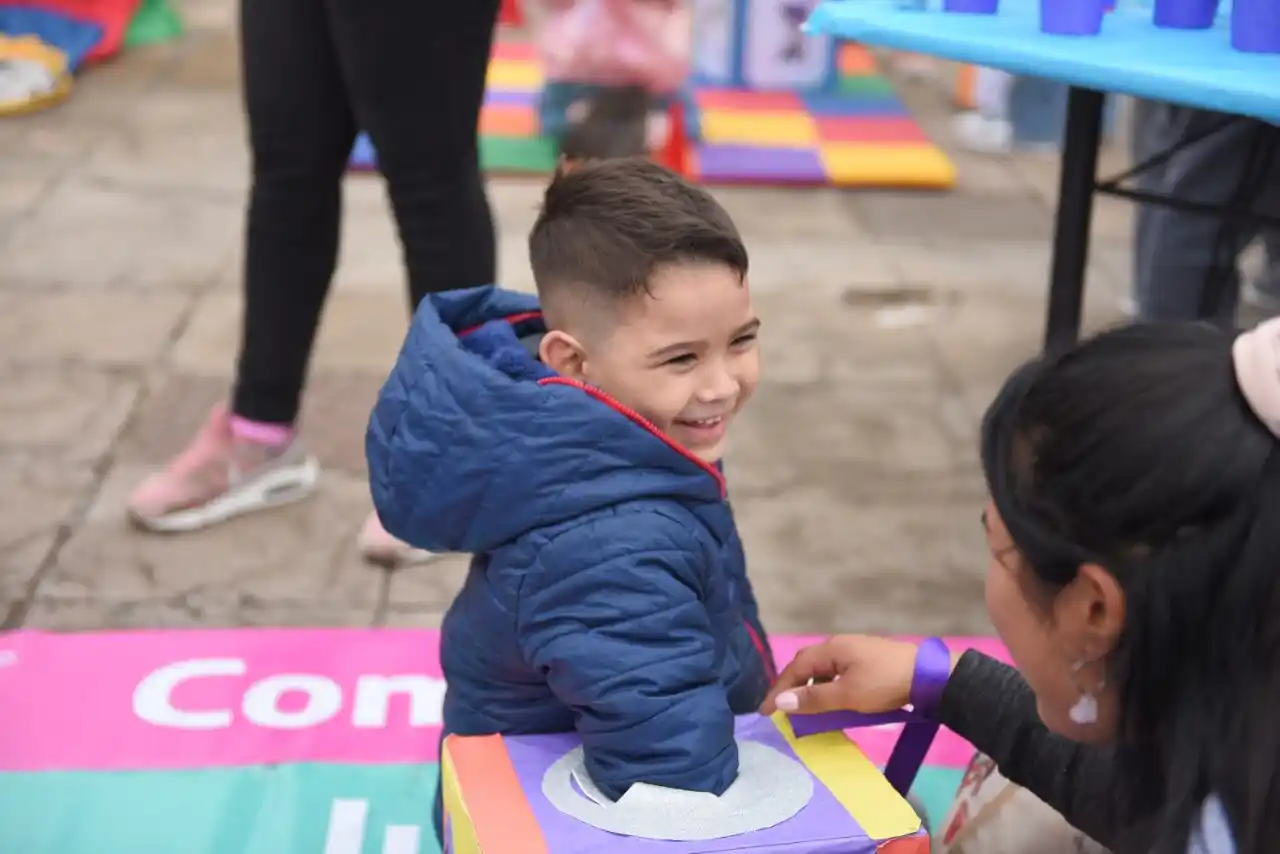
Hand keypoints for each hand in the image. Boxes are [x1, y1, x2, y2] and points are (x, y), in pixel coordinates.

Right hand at [760, 635, 956, 715]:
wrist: (928, 675)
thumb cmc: (885, 683)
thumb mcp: (847, 695)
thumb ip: (814, 698)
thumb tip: (781, 702)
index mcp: (831, 649)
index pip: (795, 667)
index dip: (779, 689)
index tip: (766, 711)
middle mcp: (840, 645)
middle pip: (807, 664)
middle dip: (791, 686)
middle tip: (780, 708)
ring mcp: (855, 651)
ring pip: (823, 668)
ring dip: (810, 686)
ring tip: (803, 707)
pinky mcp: (868, 660)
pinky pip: (837, 672)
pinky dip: (826, 686)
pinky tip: (831, 700)